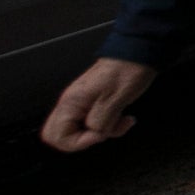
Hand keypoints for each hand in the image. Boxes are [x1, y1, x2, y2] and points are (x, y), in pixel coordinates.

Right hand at [41, 57, 155, 152]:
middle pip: (61, 135)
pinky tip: (124, 118)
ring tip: (120, 121)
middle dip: (83, 140)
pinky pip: (95, 124)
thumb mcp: (114, 100)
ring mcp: (83, 104)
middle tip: (102, 132)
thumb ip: (99, 122)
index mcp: (71, 102)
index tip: (98, 135)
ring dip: (103, 132)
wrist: (139, 53)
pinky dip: (110, 125)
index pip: (56, 136)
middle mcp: (72, 103)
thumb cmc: (127, 70)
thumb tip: (94, 135)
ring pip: (82, 131)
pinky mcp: (95, 104)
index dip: (77, 142)